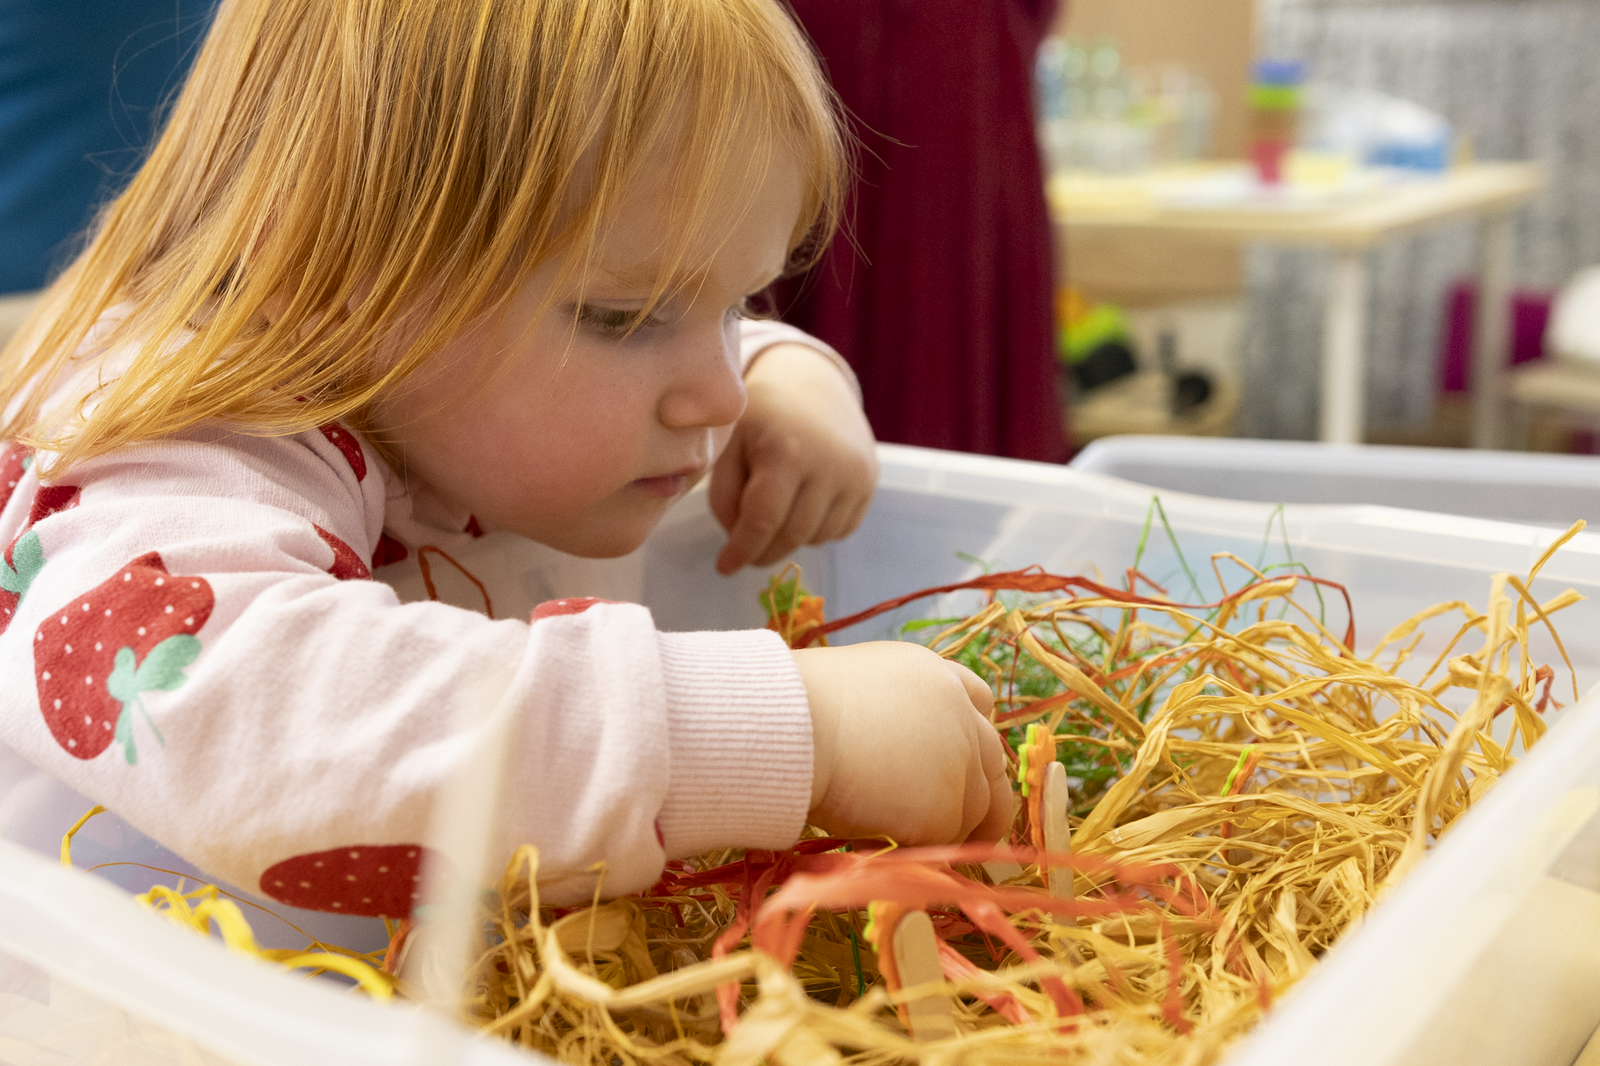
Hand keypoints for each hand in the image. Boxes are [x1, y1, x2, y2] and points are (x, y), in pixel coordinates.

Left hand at [709, 343, 876, 574]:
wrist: (811, 383)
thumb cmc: (761, 416)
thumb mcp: (730, 445)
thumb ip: (724, 496)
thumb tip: (739, 541)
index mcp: (786, 451)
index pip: (763, 521)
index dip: (741, 551)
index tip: (723, 567)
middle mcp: (828, 465)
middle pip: (791, 536)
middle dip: (762, 553)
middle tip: (745, 552)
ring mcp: (855, 475)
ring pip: (816, 538)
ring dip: (789, 539)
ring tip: (774, 513)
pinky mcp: (870, 482)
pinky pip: (839, 530)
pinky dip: (815, 530)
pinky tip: (801, 505)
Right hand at [793, 642, 1013, 844]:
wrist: (791, 725)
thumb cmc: (798, 705)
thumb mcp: (858, 689)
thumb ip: (892, 715)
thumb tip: (888, 754)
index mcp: (935, 677)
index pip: (980, 702)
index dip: (971, 737)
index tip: (958, 762)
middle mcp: (960, 713)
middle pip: (991, 763)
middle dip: (980, 799)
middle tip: (962, 830)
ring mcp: (960, 761)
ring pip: (974, 811)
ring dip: (943, 830)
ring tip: (898, 840)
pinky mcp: (946, 807)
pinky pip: (942, 843)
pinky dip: (915, 850)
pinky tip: (875, 844)